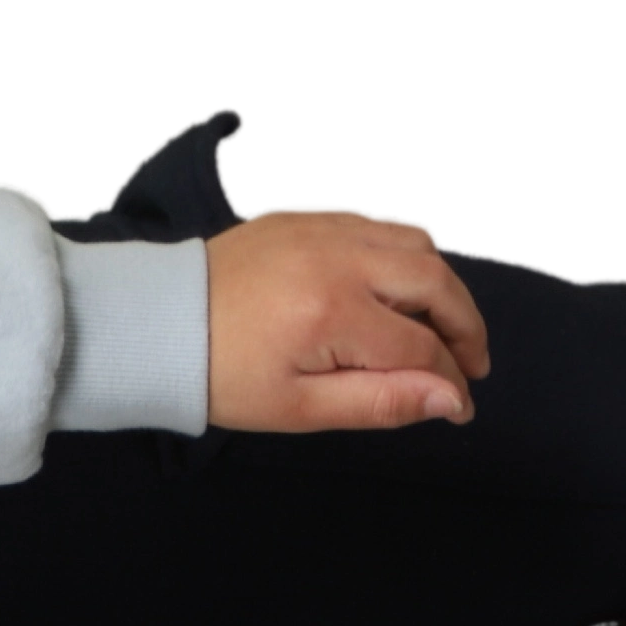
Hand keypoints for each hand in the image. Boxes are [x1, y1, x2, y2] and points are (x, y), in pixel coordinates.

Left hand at [205, 203, 494, 433]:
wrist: (155, 324)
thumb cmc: (221, 376)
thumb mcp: (299, 408)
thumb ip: (380, 402)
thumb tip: (452, 401)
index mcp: (332, 311)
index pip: (421, 347)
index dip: (448, 382)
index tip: (460, 407)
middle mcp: (337, 257)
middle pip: (434, 282)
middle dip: (464, 325)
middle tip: (469, 364)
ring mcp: (323, 228)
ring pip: (414, 242)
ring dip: (440, 284)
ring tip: (440, 328)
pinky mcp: (307, 217)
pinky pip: (378, 226)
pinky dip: (404, 255)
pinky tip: (398, 291)